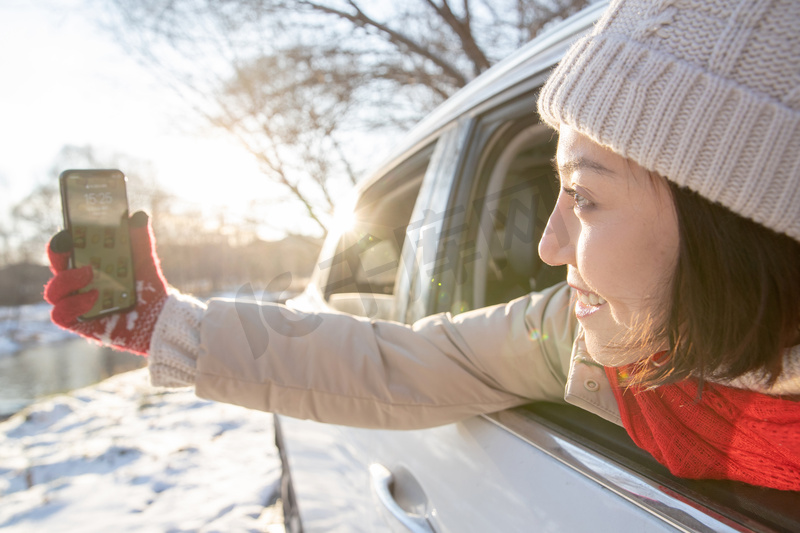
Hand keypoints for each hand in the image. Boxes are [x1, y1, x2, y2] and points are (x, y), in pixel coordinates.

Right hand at [44, 211, 168, 355]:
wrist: (157, 317)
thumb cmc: (145, 287)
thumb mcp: (144, 261)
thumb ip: (140, 239)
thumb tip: (139, 215)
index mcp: (87, 264)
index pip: (65, 250)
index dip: (61, 240)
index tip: (68, 231)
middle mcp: (76, 283)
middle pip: (55, 266)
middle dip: (58, 254)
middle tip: (72, 246)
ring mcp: (74, 302)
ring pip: (53, 290)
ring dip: (68, 280)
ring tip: (91, 274)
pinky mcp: (77, 322)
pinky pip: (60, 313)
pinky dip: (74, 304)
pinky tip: (94, 297)